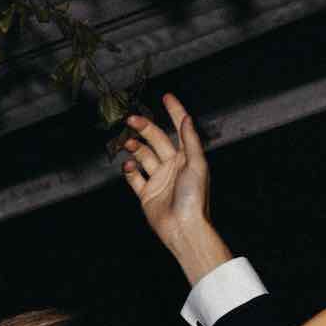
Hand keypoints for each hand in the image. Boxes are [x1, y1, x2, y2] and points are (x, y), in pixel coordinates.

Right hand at [115, 93, 227, 280]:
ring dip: (135, 147)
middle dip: (144, 127)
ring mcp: (159, 179)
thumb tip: (186, 118)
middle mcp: (172, 166)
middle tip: (132, 119)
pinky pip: (135, 177)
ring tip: (128, 143)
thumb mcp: (196, 164)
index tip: (166, 97)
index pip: (180, 129)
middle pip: (156, 140)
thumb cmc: (194, 198)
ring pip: (143, 156)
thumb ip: (190, 140)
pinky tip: (128, 165)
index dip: (174, 112)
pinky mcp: (147, 194)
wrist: (184, 228)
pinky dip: (129, 169)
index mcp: (187, 157)